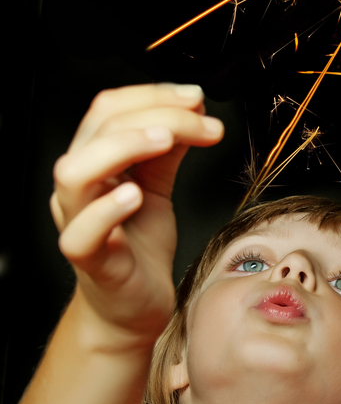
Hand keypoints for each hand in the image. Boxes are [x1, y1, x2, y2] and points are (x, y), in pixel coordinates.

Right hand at [50, 84, 223, 344]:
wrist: (134, 308)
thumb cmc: (139, 247)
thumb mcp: (159, 187)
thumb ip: (168, 151)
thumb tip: (194, 111)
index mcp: (95, 162)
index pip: (109, 109)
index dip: (153, 94)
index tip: (197, 98)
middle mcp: (79, 187)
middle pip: (98, 130)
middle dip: (155, 113)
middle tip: (201, 120)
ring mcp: (77, 221)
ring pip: (76, 172)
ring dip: (123, 146)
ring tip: (165, 139)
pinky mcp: (88, 259)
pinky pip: (81, 232)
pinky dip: (107, 208)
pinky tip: (135, 194)